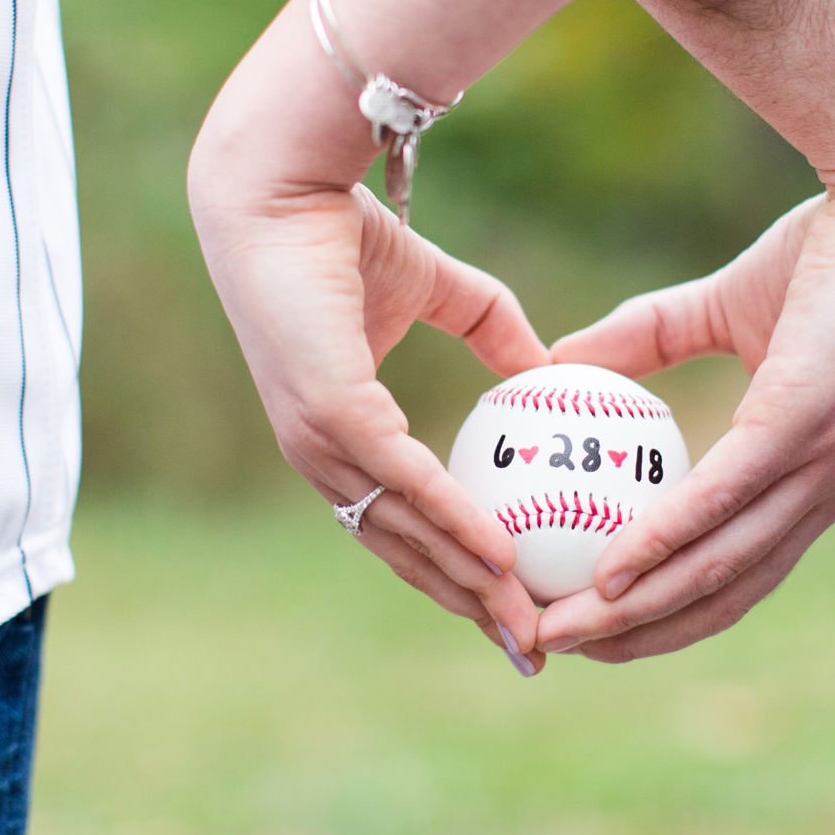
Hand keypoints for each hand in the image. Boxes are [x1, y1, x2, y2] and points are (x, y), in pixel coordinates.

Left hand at [191, 75, 551, 671]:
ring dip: (470, 585)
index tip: (512, 606)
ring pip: (406, 534)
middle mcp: (324, 456)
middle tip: (532, 648)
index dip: (454, 573)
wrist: (287, 186)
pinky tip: (502, 557)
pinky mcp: (332, 413)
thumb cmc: (347, 234)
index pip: (399, 526)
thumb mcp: (440, 289)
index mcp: (340, 438)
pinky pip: (405, 483)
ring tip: (528, 625)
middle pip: (404, 553)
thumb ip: (490, 331)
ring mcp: (323, 442)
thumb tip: (548, 368)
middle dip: (468, 607)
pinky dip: (456, 522)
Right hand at [535, 181, 834, 661]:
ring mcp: (821, 465)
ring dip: (637, 611)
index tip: (593, 622)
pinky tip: (611, 569)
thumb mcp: (724, 303)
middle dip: (639, 636)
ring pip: (719, 566)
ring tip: (565, 628)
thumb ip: (649, 338)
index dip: (668, 613)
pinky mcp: (806, 425)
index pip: (739, 573)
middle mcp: (825, 489)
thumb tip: (562, 360)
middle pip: (722, 595)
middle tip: (555, 646)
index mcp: (815, 475)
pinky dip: (663, 541)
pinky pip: (722, 498)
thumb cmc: (830, 248)